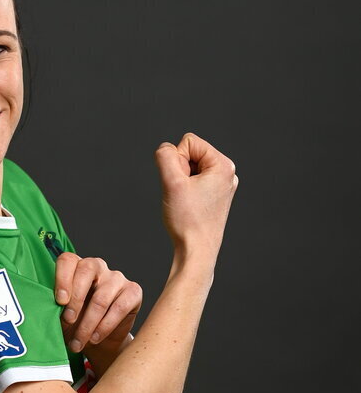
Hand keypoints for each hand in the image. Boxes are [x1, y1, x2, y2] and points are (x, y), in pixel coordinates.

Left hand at [54, 252, 142, 356]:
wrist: (99, 341)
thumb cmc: (75, 323)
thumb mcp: (61, 315)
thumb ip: (53, 307)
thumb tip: (42, 311)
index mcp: (76, 266)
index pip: (68, 260)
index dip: (62, 278)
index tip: (59, 301)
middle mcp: (97, 267)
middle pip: (87, 271)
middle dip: (75, 299)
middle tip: (68, 321)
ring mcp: (117, 278)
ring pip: (102, 296)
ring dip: (88, 323)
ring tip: (78, 342)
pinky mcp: (133, 292)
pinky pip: (119, 307)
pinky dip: (105, 326)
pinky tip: (95, 338)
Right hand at [155, 132, 238, 258]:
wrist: (197, 251)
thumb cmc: (187, 220)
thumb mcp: (171, 182)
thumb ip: (165, 156)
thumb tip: (165, 148)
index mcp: (224, 165)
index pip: (188, 142)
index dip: (176, 160)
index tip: (181, 184)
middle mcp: (227, 173)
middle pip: (190, 154)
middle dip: (180, 171)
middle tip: (182, 195)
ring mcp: (223, 186)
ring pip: (191, 169)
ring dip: (181, 182)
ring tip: (186, 201)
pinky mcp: (216, 197)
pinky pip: (194, 182)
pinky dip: (186, 191)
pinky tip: (189, 207)